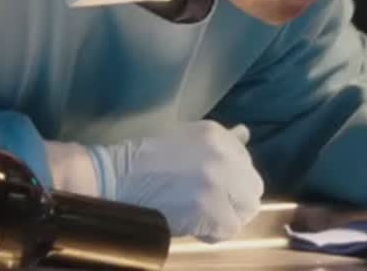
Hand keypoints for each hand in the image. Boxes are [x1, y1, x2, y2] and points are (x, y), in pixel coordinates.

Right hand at [89, 122, 264, 241]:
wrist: (114, 178)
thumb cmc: (146, 159)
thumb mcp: (187, 137)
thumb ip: (221, 140)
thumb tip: (245, 133)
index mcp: (218, 135)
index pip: (247, 165)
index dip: (232, 182)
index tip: (211, 188)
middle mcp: (223, 155)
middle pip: (252, 188)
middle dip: (234, 201)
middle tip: (210, 207)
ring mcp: (217, 181)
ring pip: (246, 210)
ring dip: (226, 217)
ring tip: (202, 216)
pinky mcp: (208, 207)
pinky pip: (229, 229)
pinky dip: (213, 233)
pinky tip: (194, 226)